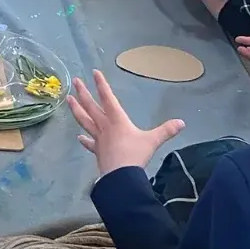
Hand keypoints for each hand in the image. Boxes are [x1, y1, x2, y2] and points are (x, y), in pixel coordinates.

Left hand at [68, 70, 184, 177]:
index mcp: (117, 119)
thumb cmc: (135, 155)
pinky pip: (89, 143)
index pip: (108, 98)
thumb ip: (166, 131)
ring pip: (84, 120)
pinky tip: (79, 137)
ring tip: (68, 99)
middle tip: (75, 81)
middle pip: (91, 106)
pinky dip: (84, 140)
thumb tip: (182, 122)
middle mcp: (104, 126)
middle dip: (83, 92)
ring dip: (76, 109)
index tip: (94, 72)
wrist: (121, 176)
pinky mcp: (97, 151)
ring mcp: (98, 138)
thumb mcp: (153, 141)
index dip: (101, 84)